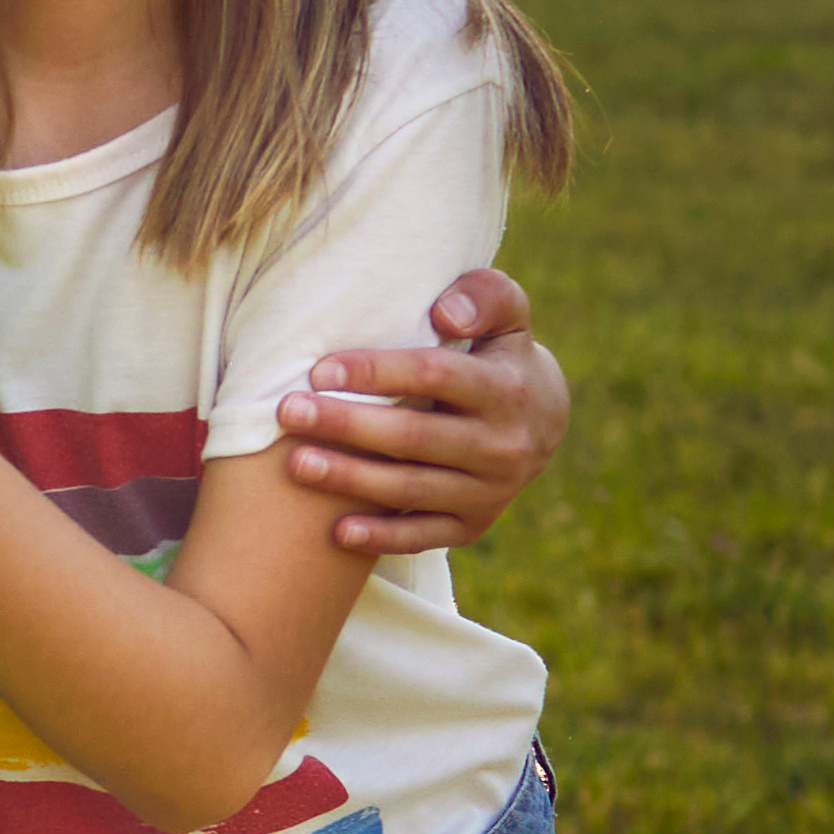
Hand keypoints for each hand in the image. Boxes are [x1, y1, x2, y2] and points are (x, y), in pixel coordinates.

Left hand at [270, 267, 567, 556]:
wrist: (543, 422)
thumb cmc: (500, 355)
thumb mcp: (507, 314)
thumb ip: (485, 296)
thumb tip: (445, 314)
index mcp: (507, 390)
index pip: (434, 376)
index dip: (376, 372)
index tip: (320, 371)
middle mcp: (502, 446)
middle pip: (414, 437)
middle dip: (348, 426)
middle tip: (290, 413)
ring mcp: (489, 492)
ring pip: (411, 489)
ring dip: (351, 480)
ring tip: (296, 465)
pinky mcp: (473, 525)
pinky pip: (423, 537)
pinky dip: (381, 537)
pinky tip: (337, 532)